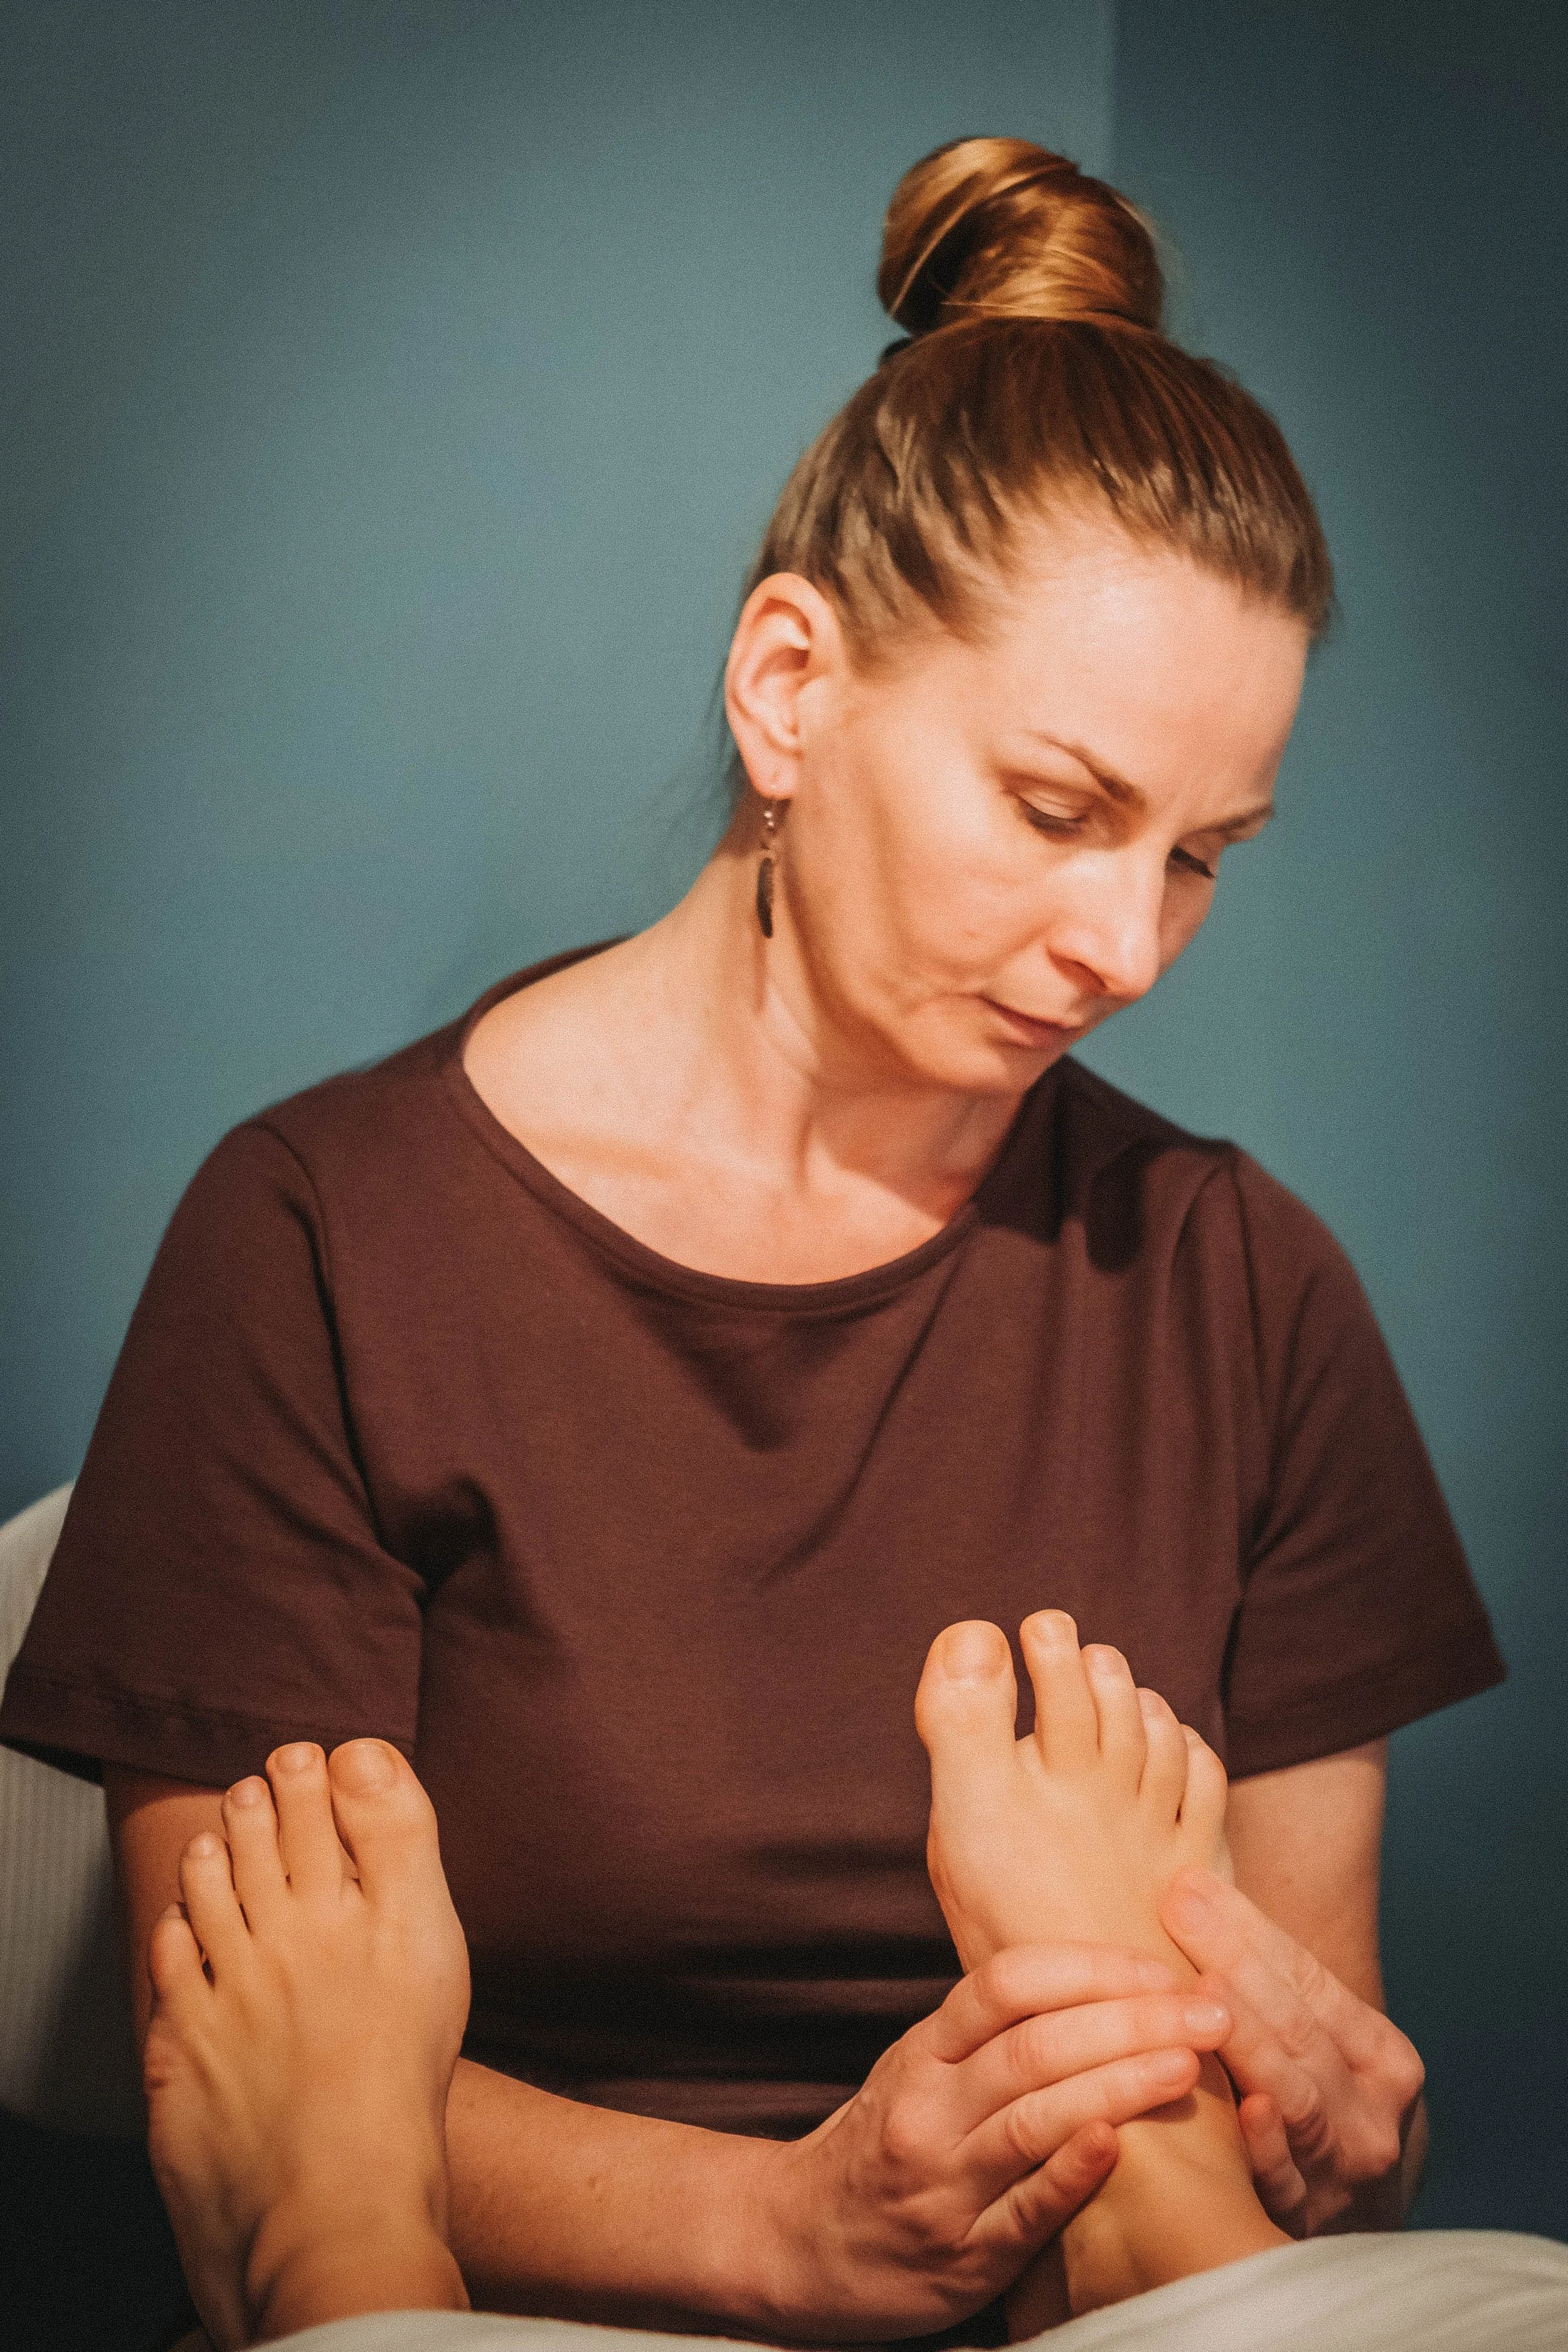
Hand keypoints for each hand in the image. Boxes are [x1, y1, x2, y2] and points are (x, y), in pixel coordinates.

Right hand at [752, 1942, 1231, 2339]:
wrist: (797, 2243)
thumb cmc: (884, 2143)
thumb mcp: (918, 2070)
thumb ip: (988, 2033)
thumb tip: (1095, 1981)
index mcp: (922, 2053)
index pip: (1005, 1984)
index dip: (1086, 1967)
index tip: (1157, 1964)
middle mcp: (927, 2109)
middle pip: (1033, 2046)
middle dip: (1131, 2020)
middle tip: (1208, 2010)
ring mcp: (941, 2184)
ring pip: (1033, 2119)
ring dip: (1119, 2085)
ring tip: (1187, 2065)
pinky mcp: (961, 2256)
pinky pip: (1023, 2210)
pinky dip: (1072, 2174)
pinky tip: (1118, 2143)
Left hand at [1159, 1868, 1424, 2235]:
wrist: (1350, 2217)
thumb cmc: (1313, 2105)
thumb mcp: (1319, 2045)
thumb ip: (1271, 1981)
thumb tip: (1189, 1884)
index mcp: (1384, 2058)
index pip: (1311, 1982)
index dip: (1251, 1930)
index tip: (1192, 1883)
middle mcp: (1374, 2114)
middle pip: (1299, 2029)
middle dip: (1237, 1962)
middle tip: (1181, 1907)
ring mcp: (1343, 2172)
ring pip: (1294, 2096)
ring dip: (1246, 2039)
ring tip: (1203, 1985)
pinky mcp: (1304, 2222)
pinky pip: (1282, 2182)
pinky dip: (1266, 2147)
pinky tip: (1248, 2109)